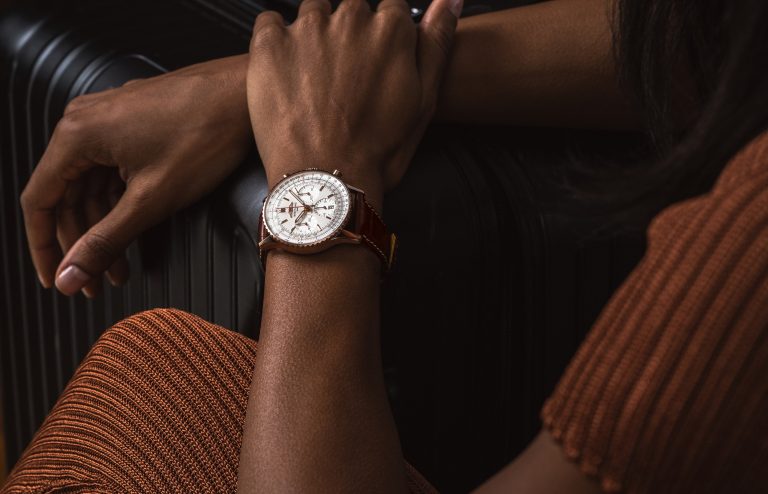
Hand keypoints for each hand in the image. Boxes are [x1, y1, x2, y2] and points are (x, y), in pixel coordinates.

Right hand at [20, 55, 251, 296]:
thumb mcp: (151, 200)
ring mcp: (110, 120)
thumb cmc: (207, 133)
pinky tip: (134, 235)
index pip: (40, 202)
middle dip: (82, 245)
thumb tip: (70, 276)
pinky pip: (113, 171)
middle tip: (96, 284)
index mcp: (77, 134)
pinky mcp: (133, 124)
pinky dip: (121, 205)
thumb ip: (105, 241)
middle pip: (67, 197)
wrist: (249, 96)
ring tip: (120, 269)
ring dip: (104, 229)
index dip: (44, 248)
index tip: (54, 279)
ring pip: (92, 187)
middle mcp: (86, 121)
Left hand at [246, 0, 461, 208]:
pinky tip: (284, 69)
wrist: (327, 180)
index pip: (390, 10)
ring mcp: (307, 29)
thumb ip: (436, 43)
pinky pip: (269, 21)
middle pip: (351, 9)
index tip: (373, 65)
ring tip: (314, 77)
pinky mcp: (270, 44)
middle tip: (344, 78)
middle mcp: (350, 19)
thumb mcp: (424, 100)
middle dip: (349, 35)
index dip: (382, 38)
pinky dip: (276, 38)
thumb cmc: (378, 150)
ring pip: (313, 11)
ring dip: (314, 34)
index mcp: (391, 30)